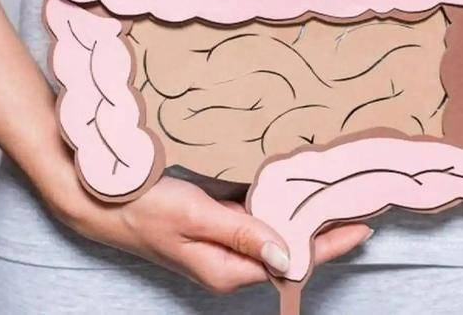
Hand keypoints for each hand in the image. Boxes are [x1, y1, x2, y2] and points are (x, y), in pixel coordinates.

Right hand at [55, 175, 371, 293]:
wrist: (103, 201)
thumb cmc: (144, 209)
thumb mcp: (195, 218)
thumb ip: (242, 234)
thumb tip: (287, 253)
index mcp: (228, 269)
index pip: (290, 260)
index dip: (327, 244)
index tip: (360, 226)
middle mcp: (230, 262)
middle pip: (287, 249)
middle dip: (321, 231)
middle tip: (355, 207)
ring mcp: (223, 245)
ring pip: (274, 233)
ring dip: (301, 218)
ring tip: (333, 199)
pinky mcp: (216, 228)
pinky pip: (256, 221)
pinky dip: (277, 208)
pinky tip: (291, 194)